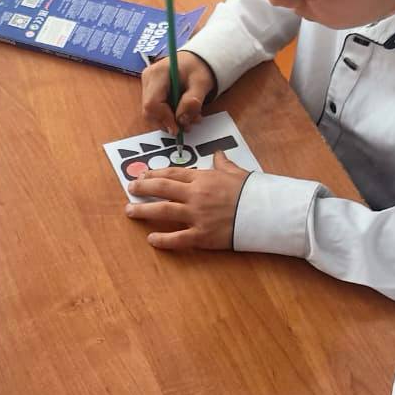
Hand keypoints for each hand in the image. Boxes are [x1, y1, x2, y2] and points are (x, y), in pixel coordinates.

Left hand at [125, 150, 248, 249]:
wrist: (265, 211)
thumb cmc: (252, 191)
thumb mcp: (236, 172)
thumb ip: (223, 164)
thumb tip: (218, 154)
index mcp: (203, 178)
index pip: (172, 174)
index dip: (155, 174)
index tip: (143, 175)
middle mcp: (195, 195)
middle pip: (162, 189)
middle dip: (143, 188)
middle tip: (130, 189)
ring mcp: (196, 215)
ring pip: (163, 211)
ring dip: (144, 210)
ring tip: (130, 211)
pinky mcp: (202, 235)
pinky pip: (178, 238)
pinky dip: (163, 240)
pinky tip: (150, 239)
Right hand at [140, 50, 214, 132]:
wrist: (196, 60)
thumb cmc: (198, 68)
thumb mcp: (201, 83)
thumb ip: (192, 102)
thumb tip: (182, 120)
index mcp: (157, 73)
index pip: (152, 104)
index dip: (165, 119)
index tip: (179, 128)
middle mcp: (148, 79)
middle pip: (149, 111)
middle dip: (168, 122)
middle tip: (187, 125)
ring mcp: (147, 85)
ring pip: (151, 114)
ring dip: (170, 121)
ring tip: (188, 118)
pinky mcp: (150, 92)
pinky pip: (155, 110)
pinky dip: (168, 116)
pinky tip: (182, 112)